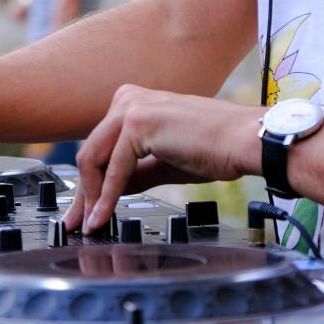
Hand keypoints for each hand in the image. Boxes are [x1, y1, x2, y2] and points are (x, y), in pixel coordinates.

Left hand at [62, 84, 260, 233]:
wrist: (247, 141)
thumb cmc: (215, 147)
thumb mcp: (163, 162)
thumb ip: (134, 172)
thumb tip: (111, 192)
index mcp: (133, 102)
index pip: (100, 146)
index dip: (90, 181)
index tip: (84, 208)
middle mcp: (127, 99)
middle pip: (91, 152)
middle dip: (83, 192)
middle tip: (77, 222)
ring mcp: (131, 108)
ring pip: (93, 159)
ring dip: (90, 197)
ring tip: (89, 224)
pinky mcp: (138, 123)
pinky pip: (114, 168)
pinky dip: (106, 196)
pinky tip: (102, 216)